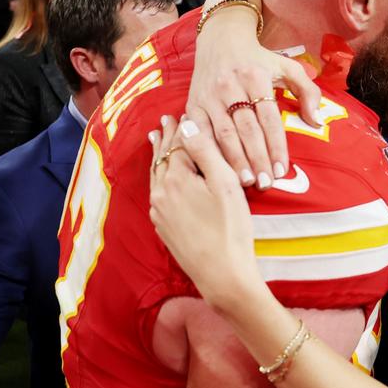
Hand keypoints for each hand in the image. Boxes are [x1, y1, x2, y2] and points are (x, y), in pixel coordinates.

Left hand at [148, 116, 259, 310]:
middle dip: (166, 138)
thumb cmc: (231, 228)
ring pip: (157, 176)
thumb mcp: (225, 183)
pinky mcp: (164, 228)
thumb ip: (205, 150)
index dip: (181, 127)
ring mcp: (160, 212)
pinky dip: (159, 177)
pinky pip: (158, 193)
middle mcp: (162, 193)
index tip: (179, 112)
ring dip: (159, 156)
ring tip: (156, 141)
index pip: (178, 144)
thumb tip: (187, 123)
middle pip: (163, 158)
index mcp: (176, 178)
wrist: (222, 274)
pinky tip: (161, 178)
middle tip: (166, 121)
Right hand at [185, 0, 320, 188]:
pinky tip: (217, 169)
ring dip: (234, 160)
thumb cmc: (258, 58)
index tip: (282, 170)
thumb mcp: (287, 66)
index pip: (269, 118)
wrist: (220, 39)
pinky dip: (208, 152)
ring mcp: (209, 96)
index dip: (276, 146)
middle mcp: (231, 86)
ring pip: (222, 133)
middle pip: (246, 129)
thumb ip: (307, 92)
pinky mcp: (193, 103)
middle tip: (265, 183)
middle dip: (256, 159)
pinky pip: (200, 132)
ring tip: (246, 182)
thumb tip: (317, 120)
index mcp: (256, 77)